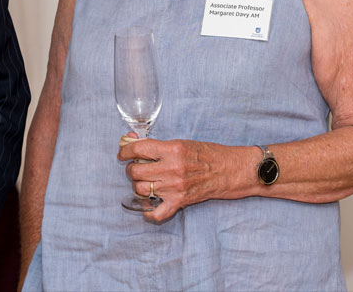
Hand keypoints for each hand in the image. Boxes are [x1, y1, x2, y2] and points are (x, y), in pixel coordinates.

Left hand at [118, 135, 232, 221]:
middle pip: (135, 171)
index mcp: (172, 150)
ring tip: (144, 181)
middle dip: (132, 168)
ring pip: (140, 189)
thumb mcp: (181, 143)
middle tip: (137, 167)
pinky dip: (148, 212)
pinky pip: (155, 213)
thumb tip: (131, 140)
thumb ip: (157, 145)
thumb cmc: (207, 154)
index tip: (123, 153)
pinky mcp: (179, 202)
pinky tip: (148, 206)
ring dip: (138, 185)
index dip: (125, 150)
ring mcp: (174, 187)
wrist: (229, 170)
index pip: (138, 149)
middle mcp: (171, 169)